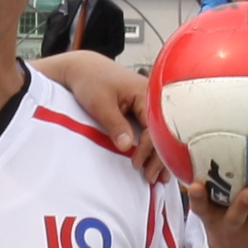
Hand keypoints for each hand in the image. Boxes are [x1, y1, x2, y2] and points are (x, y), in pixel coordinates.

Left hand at [40, 50, 163, 182]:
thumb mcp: (100, 103)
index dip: (148, 149)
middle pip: (164, 133)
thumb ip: (115, 124)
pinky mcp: (145, 110)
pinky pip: (154, 130)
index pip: (156, 127)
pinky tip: (156, 163)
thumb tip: (127, 147)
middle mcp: (154, 98)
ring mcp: (151, 104)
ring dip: (159, 155)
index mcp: (147, 93)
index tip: (137, 165)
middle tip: (152, 179)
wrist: (83, 68)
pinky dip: (154, 147)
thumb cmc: (91, 80)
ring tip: (157, 177)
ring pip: (162, 134)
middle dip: (159, 158)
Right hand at [193, 180, 247, 247]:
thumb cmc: (223, 222)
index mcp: (214, 218)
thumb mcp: (210, 210)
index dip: (197, 198)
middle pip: (236, 216)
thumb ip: (207, 184)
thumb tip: (203, 141)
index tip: (194, 185)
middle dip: (243, 204)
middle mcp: (234, 225)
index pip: (201, 208)